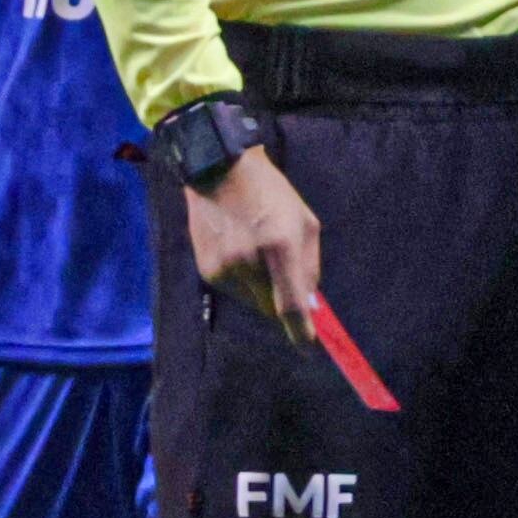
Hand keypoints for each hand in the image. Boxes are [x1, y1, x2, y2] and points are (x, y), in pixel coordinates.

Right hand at [190, 145, 322, 344]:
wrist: (220, 170)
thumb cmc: (272, 194)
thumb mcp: (305, 223)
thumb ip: (310, 265)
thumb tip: (309, 304)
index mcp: (279, 247)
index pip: (288, 305)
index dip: (299, 331)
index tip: (308, 346)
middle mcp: (248, 262)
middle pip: (270, 308)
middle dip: (282, 305)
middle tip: (285, 279)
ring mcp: (224, 267)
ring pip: (251, 300)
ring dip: (262, 290)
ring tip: (259, 252)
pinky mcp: (207, 269)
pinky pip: (234, 289)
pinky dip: (243, 280)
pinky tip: (241, 249)